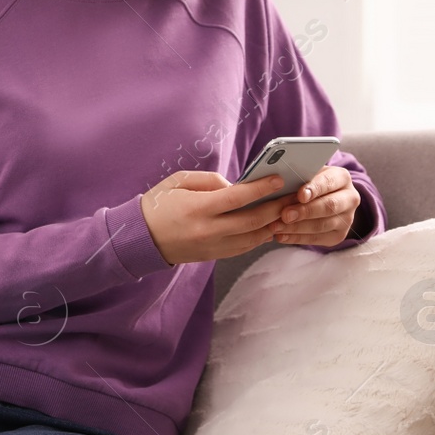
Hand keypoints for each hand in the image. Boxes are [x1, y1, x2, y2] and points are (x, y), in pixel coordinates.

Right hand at [140, 169, 292, 265]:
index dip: (261, 188)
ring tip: (287, 211)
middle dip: (277, 208)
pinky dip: (260, 236)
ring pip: (253, 238)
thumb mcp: (178, 181)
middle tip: (294, 197)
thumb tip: (236, 186)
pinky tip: (270, 225)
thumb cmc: (158, 204)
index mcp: (197, 208)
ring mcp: (212, 246)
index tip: (279, 179)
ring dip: (273, 224)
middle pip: (252, 221)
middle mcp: (208, 230)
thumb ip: (209, 180)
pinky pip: (245, 247)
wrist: (140, 238)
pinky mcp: (214, 255)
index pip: (238, 198)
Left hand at [266, 166, 360, 247]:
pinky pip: (316, 239)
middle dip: (305, 211)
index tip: (300, 195)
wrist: (322, 198)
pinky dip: (296, 238)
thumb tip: (277, 180)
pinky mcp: (338, 235)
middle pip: (329, 206)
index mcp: (342, 178)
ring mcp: (346, 219)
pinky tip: (281, 236)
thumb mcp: (306, 173)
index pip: (329, 182)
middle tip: (285, 215)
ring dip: (296, 227)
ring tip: (276, 226)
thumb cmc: (308, 182)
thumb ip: (298, 175)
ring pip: (321, 225)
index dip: (314, 189)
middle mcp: (349, 198)